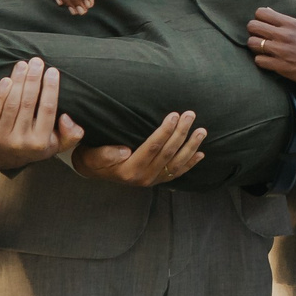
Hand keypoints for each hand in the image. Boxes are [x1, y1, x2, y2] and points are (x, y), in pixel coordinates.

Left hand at [0, 59, 81, 168]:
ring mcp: (3, 136)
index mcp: (41, 142)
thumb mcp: (57, 145)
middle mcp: (22, 140)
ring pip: (12, 104)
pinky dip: (0, 93)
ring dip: (18, 81)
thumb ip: (71, 134)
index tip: (52, 71)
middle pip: (28, 103)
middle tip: (37, 61)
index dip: (50, 88)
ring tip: (23, 64)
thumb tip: (67, 117)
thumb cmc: (35, 146)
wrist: (5, 159)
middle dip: (33, 79)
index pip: (47, 109)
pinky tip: (6, 79)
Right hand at [74, 111, 206, 187]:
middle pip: (168, 153)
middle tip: (190, 115)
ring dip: (191, 147)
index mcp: (130, 169)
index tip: (174, 115)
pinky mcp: (157, 180)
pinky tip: (200, 154)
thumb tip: (125, 151)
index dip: (165, 131)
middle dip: (181, 133)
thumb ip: (108, 153)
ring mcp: (152, 180)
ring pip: (177, 163)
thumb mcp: (94, 155)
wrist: (94, 171)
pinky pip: (176, 172)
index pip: (152, 148)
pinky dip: (189, 163)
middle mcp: (144, 177)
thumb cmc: (94, 158)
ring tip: (202, 131)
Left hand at [245, 8, 295, 96]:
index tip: (263, 25)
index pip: (261, 13)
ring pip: (252, 44)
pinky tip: (269, 61)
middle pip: (253, 26)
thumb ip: (288, 22)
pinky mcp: (280, 67)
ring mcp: (281, 51)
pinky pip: (258, 61)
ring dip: (255, 47)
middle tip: (260, 37)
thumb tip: (269, 12)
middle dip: (254, 31)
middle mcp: (284, 35)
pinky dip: (261, 61)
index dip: (259, 19)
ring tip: (264, 50)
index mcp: (292, 23)